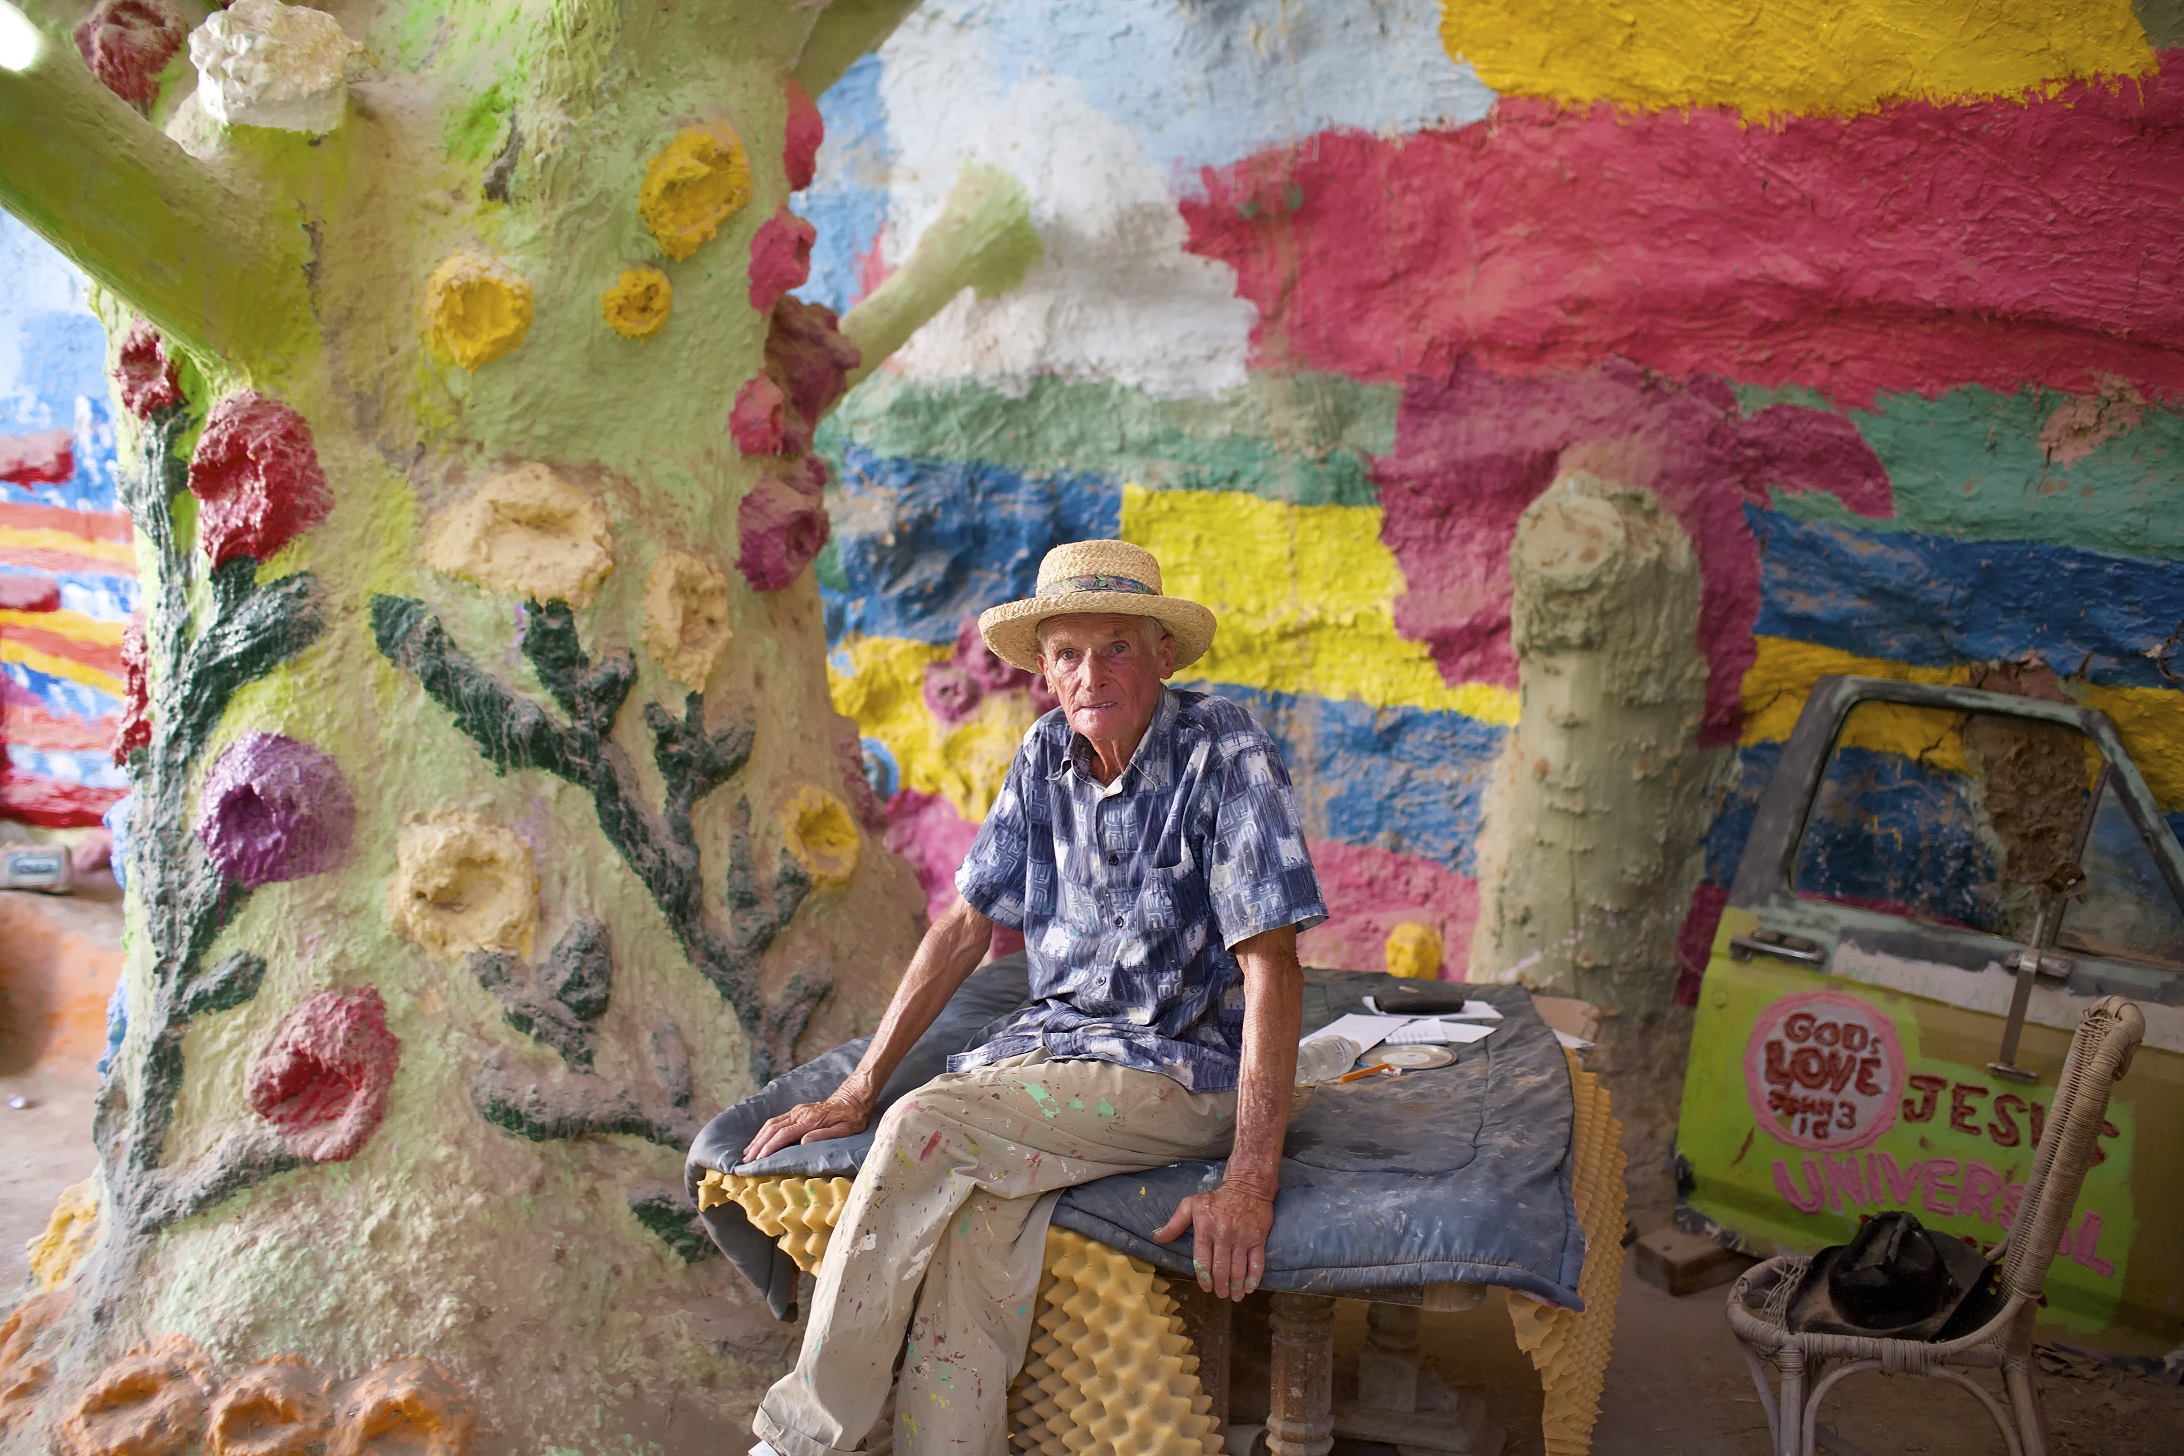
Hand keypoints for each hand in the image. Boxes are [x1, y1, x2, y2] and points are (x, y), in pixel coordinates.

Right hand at [741, 1090, 871, 1163]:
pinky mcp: (796, 1111)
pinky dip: (764, 1131)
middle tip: (747, 1160)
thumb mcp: (845, 1129)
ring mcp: (797, 1111)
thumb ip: (824, 1136)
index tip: (759, 1160)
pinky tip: (759, 1140)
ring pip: (771, 1124)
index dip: (769, 1147)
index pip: (783, 1135)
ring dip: (758, 1138)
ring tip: (748, 1153)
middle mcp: (799, 1113)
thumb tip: (804, 1143)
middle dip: (758, 1145)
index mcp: (810, 1120)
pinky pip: (775, 1121)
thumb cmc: (852, 1117)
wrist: (853, 1097)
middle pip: (772, 1129)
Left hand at [1152, 1181, 1274, 1300]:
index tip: (1206, 1287)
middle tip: (1220, 1294)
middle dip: (1220, 1286)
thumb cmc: (1216, 1198)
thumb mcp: (1191, 1204)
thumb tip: (1157, 1237)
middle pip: (1221, 1269)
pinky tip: (1249, 1288)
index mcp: (1205, 1228)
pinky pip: (1256, 1263)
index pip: (1202, 1260)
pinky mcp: (1257, 1239)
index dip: (1203, 1278)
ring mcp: (1242, 1238)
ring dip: (1235, 1286)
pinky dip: (1253, 1278)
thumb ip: (1174, 1223)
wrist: (1247, 1187)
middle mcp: (1223, 1235)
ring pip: (1238, 1269)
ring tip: (1234, 1295)